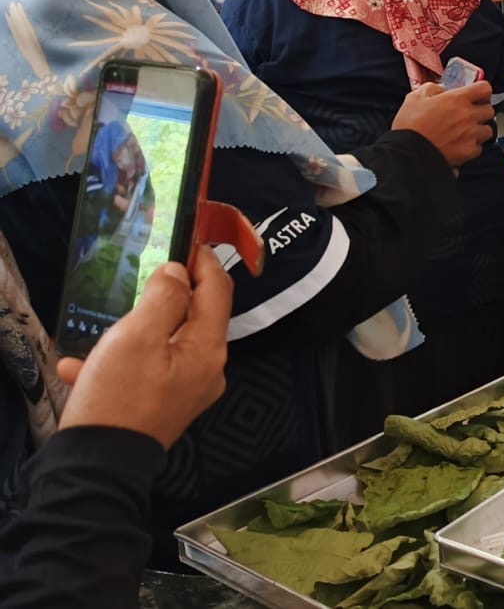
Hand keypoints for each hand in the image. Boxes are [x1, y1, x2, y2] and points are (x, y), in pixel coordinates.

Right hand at [57, 250, 231, 448]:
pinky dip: (119, 362)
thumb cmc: (118, 396)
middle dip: (168, 296)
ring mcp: (187, 391)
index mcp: (208, 349)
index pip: (218, 291)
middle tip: (143, 279)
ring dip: (135, 331)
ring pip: (165, 343)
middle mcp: (207, 370)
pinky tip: (82, 367)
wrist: (98, 465)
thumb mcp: (136, 337)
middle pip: (195, 317)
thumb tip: (178, 272)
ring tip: (105, 331)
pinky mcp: (163, 406)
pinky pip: (145, 371)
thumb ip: (162, 298)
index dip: (205, 262)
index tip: (188, 240)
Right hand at [392, 81, 494, 166]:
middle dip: (480, 111)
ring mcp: (471, 134)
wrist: (408, 153)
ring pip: (488, 130)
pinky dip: (472, 147)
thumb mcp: (415, 98)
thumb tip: (440, 89)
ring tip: (465, 132)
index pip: (484, 88)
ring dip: (479, 130)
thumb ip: (431, 89)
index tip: (477, 94)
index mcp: (457, 99)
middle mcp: (468, 115)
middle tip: (468, 114)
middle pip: (489, 110)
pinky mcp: (469, 152)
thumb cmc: (410, 126)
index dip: (481, 91)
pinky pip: (479, 148)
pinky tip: (460, 146)